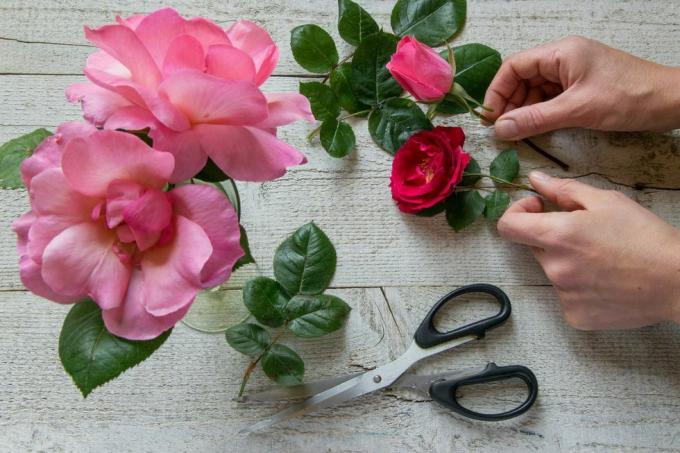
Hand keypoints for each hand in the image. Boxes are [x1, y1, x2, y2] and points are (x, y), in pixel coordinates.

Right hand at [483, 36, 679, 139]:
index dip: (497, 91)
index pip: (514, 66)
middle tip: (502, 130)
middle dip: (509, 103)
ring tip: (516, 133)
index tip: (490, 117)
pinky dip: (540, 114)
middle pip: (522, 78)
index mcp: (560, 53)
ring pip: (535, 91)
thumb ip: (536, 119)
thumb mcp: (578, 110)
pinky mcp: (581, 88)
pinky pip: (550, 99)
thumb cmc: (629, 97)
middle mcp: (563, 59)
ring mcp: (572, 73)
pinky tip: (535, 129)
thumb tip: (501, 129)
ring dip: (524, 111)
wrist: (671, 101)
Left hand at [497, 171, 679, 329]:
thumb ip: (564, 190)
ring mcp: (563, 295)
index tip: (537, 208)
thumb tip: (536, 180)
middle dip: (552, 237)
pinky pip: (567, 295)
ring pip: (553, 271)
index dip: (516, 213)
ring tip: (604, 260)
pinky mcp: (575, 316)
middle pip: (534, 247)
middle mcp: (554, 267)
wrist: (677, 281)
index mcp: (557, 236)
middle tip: (586, 234)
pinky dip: (580, 287)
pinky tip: (607, 282)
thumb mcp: (606, 202)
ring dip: (568, 262)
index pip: (508, 226)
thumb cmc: (645, 237)